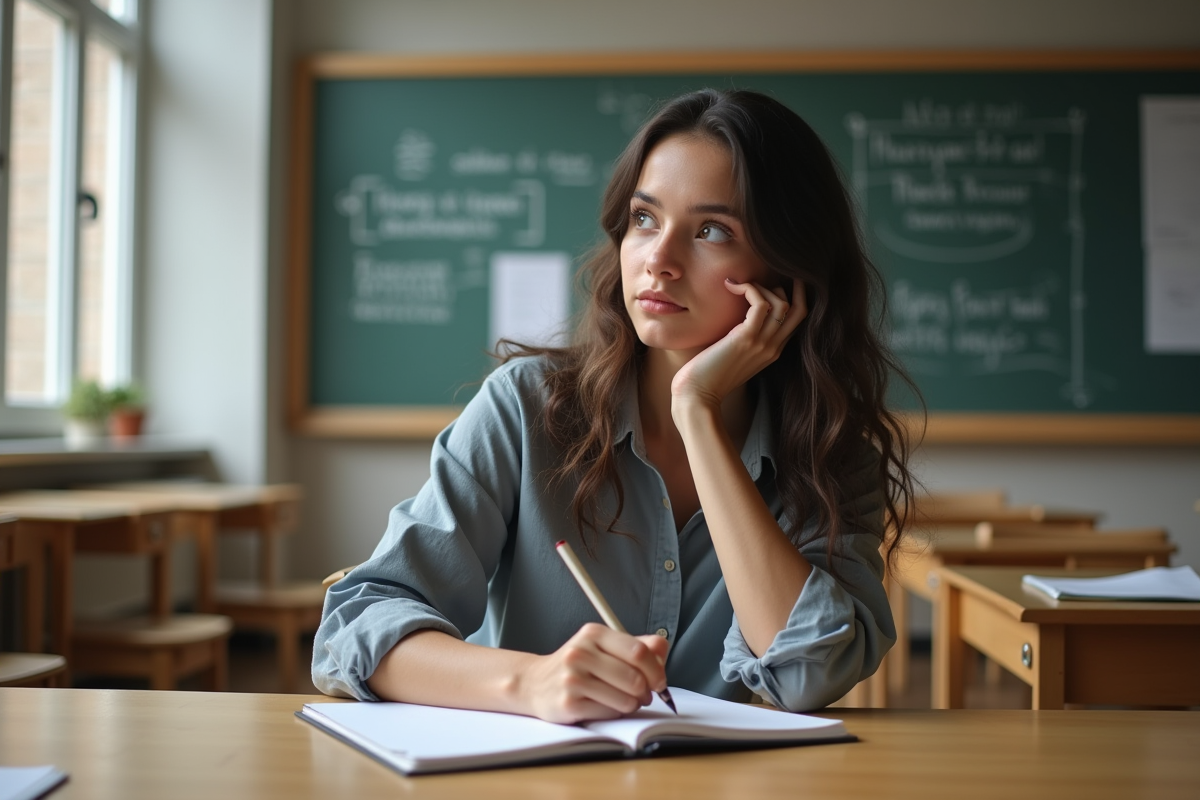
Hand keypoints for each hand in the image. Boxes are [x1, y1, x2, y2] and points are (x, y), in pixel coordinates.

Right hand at [515, 623, 669, 723]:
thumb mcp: (603, 646)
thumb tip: (662, 649)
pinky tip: (604, 706)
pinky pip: (609, 714)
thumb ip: (636, 645)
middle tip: (643, 695)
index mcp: (593, 634)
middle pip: (635, 678)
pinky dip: (614, 713)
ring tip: (622, 700)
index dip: (657, 670)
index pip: (638, 651)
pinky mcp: (568, 703)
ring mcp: (572, 679)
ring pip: (625, 700)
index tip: (659, 681)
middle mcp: (580, 653)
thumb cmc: (577, 665)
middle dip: (646, 692)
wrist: (535, 683)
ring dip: (631, 705)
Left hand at [670, 277, 807, 410]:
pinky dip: (749, 289)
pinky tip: (731, 287)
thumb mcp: (731, 355)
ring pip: (782, 303)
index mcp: (771, 351)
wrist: (697, 397)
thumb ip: (741, 338)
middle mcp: (772, 347)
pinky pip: (760, 304)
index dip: (793, 296)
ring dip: (762, 286)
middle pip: (799, 309)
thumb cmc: (706, 376)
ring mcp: (762, 344)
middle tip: (763, 275)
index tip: (776, 281)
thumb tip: (734, 315)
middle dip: (788, 285)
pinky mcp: (746, 339)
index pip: (796, 319)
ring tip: (738, 285)